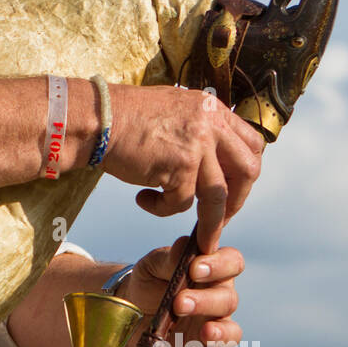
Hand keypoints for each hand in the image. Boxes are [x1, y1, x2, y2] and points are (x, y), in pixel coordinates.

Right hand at [101, 85, 264, 254]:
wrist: (96, 118)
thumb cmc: (125, 117)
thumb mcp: (173, 110)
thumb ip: (197, 128)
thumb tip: (212, 156)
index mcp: (212, 109)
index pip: (251, 144)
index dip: (244, 172)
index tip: (232, 190)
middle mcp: (211, 123)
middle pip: (248, 170)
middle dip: (238, 201)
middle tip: (222, 218)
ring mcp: (198, 144)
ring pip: (218, 195)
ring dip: (211, 223)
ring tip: (200, 237)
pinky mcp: (179, 166)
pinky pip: (181, 203)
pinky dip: (163, 209)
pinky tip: (145, 199)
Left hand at [115, 236, 244, 346]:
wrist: (131, 311)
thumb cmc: (148, 281)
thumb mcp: (152, 265)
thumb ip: (168, 257)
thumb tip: (184, 246)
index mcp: (211, 271)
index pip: (231, 262)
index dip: (218, 265)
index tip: (194, 269)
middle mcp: (218, 299)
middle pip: (229, 299)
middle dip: (206, 301)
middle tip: (179, 304)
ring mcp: (214, 328)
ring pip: (232, 331)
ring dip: (220, 333)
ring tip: (204, 334)